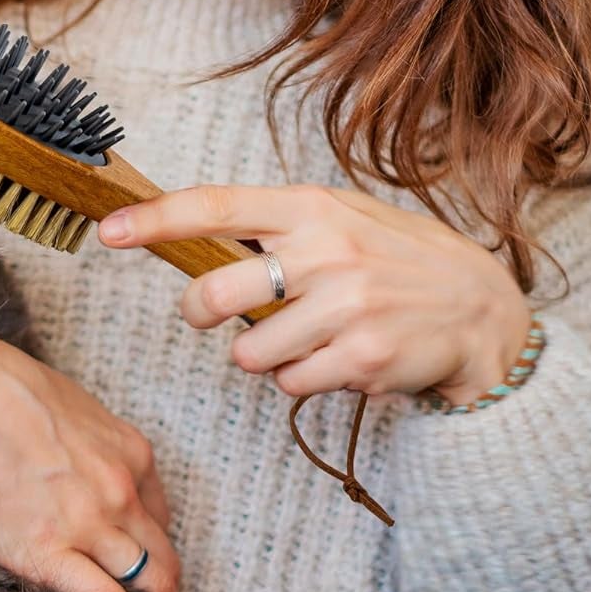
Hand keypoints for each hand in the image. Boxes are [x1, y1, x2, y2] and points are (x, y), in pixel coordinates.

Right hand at [0, 336, 181, 591]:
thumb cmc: (8, 392)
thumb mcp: (76, 407)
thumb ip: (99, 447)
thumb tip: (99, 475)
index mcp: (131, 454)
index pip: (160, 517)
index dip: (154, 548)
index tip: (147, 568)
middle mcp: (121, 491)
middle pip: (162, 557)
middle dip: (166, 591)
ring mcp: (90, 524)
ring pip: (147, 583)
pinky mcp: (48, 551)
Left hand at [98, 183, 531, 406]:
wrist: (481, 310)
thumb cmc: (395, 259)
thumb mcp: (341, 218)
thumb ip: (274, 227)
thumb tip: (191, 239)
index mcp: (310, 206)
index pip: (215, 206)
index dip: (154, 220)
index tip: (108, 230)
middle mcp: (325, 250)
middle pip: (212, 294)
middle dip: (201, 313)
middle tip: (220, 313)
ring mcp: (345, 305)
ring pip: (246, 352)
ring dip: (263, 355)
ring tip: (307, 336)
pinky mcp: (360, 357)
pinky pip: (288, 385)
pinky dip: (300, 380)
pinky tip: (337, 358)